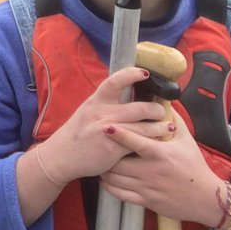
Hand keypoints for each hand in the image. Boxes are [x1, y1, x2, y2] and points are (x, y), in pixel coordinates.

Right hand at [38, 65, 174, 184]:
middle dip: (156, 109)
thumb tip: (127, 94)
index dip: (132, 74)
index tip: (145, 73)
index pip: (115, 81)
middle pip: (139, 107)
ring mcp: (108, 130)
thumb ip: (106, 104)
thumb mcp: (88, 112)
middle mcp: (102, 113)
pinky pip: (140, 143)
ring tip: (168, 127)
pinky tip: (159, 142)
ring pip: (144, 127)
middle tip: (162, 111)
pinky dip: (152, 142)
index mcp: (96, 101)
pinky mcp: (113, 148)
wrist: (62, 156)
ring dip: (161, 127)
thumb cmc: (78, 133)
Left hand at [100, 115, 218, 223]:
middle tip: (99, 147)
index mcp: (161, 154)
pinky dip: (109, 187)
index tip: (107, 126)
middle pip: (118, 162)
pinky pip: (120, 194)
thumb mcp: (186, 140)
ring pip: (115, 179)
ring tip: (101, 162)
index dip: (120, 134)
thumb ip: (173, 120)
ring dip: (105, 170)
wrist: (206, 197)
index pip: (136, 142)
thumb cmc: (195, 166)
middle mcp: (152, 171)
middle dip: (107, 155)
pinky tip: (106, 179)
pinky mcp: (146, 201)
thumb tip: (163, 101)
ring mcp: (147, 187)